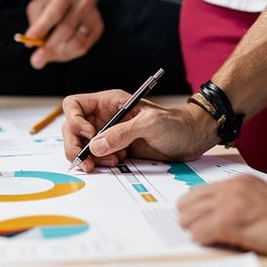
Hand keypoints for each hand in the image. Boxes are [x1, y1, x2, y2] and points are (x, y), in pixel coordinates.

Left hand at [24, 0, 102, 69]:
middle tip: (36, 61)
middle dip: (49, 47)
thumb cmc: (54, 2)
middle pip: (66, 28)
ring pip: (76, 42)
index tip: (29, 43)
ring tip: (47, 56)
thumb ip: (35, 22)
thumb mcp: (40, 4)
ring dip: (59, 54)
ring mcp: (94, 16)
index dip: (41, 28)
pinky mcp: (98, 27)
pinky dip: (68, 55)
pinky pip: (83, 48)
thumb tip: (32, 45)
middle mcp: (84, 2)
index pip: (54, 12)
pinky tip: (59, 53)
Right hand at [61, 90, 218, 171]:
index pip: (74, 105)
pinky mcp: (117, 150)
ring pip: (83, 147)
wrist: (193, 138)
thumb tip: (96, 146)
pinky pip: (98, 158)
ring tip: (112, 162)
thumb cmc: (175, 123)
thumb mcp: (150, 124)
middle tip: (86, 161)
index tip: (89, 134)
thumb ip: (122, 133)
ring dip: (90, 158)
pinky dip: (101, 164)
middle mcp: (105, 117)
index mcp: (108, 102)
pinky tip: (118, 163)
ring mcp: (110, 135)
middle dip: (75, 146)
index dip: (74, 120)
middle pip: (72, 129)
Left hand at [178, 176, 266, 258]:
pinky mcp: (233, 222)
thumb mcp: (263, 202)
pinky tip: (224, 246)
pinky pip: (199, 234)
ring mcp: (230, 203)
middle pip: (185, 205)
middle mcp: (230, 188)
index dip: (195, 213)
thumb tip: (217, 222)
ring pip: (188, 220)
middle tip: (208, 237)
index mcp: (238, 182)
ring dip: (198, 234)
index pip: (195, 194)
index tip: (202, 226)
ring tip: (218, 243)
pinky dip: (206, 243)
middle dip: (192, 223)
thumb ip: (240, 204)